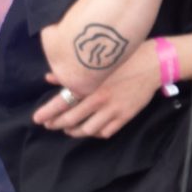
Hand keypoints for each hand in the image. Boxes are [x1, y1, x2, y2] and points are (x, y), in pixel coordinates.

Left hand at [34, 46, 161, 138]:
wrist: (154, 63)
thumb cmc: (125, 58)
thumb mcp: (98, 61)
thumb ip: (73, 72)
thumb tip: (50, 77)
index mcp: (90, 85)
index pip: (62, 102)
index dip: (47, 112)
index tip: (37, 119)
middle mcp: (99, 99)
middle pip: (72, 119)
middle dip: (57, 124)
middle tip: (50, 125)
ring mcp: (113, 110)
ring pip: (88, 130)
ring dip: (75, 132)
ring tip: (68, 129)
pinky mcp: (125, 116)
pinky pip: (106, 132)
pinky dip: (95, 133)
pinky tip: (91, 129)